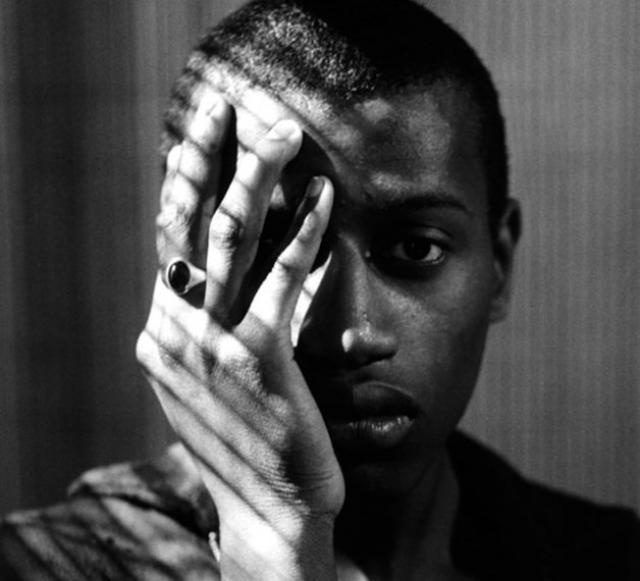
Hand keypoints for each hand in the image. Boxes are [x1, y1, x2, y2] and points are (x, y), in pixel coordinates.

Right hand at [136, 90, 342, 578]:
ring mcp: (211, 343)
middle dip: (208, 156)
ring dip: (258, 175)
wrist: (269, 508)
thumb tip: (207, 273)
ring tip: (282, 130)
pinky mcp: (257, 359)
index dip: (183, 181)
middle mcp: (176, 328)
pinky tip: (323, 196)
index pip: (170, 235)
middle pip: (189, 221)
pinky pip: (282, 278)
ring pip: (231, 237)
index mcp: (165, 328)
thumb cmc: (248, 436)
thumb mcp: (212, 375)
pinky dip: (303, 232)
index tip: (198, 134)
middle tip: (226, 103)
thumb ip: (205, 323)